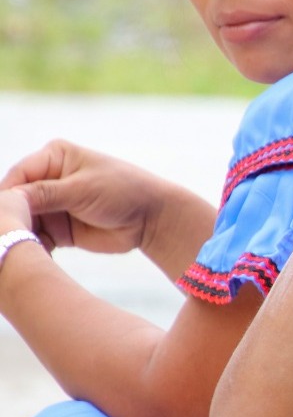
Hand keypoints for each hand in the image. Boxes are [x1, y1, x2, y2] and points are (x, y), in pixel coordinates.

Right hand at [0, 141, 167, 253]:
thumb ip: (43, 194)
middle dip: (9, 219)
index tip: (2, 217)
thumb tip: (6, 198)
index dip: (5, 197)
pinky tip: (29, 259)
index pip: (17, 176)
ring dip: (19, 236)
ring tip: (13, 251)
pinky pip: (37, 239)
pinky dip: (32, 248)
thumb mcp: (81, 189)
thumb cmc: (123, 192)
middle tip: (4, 238)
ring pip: (23, 222)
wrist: (154, 219)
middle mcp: (48, 180)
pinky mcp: (59, 229)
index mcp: (53, 157)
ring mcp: (52, 206)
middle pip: (16, 201)